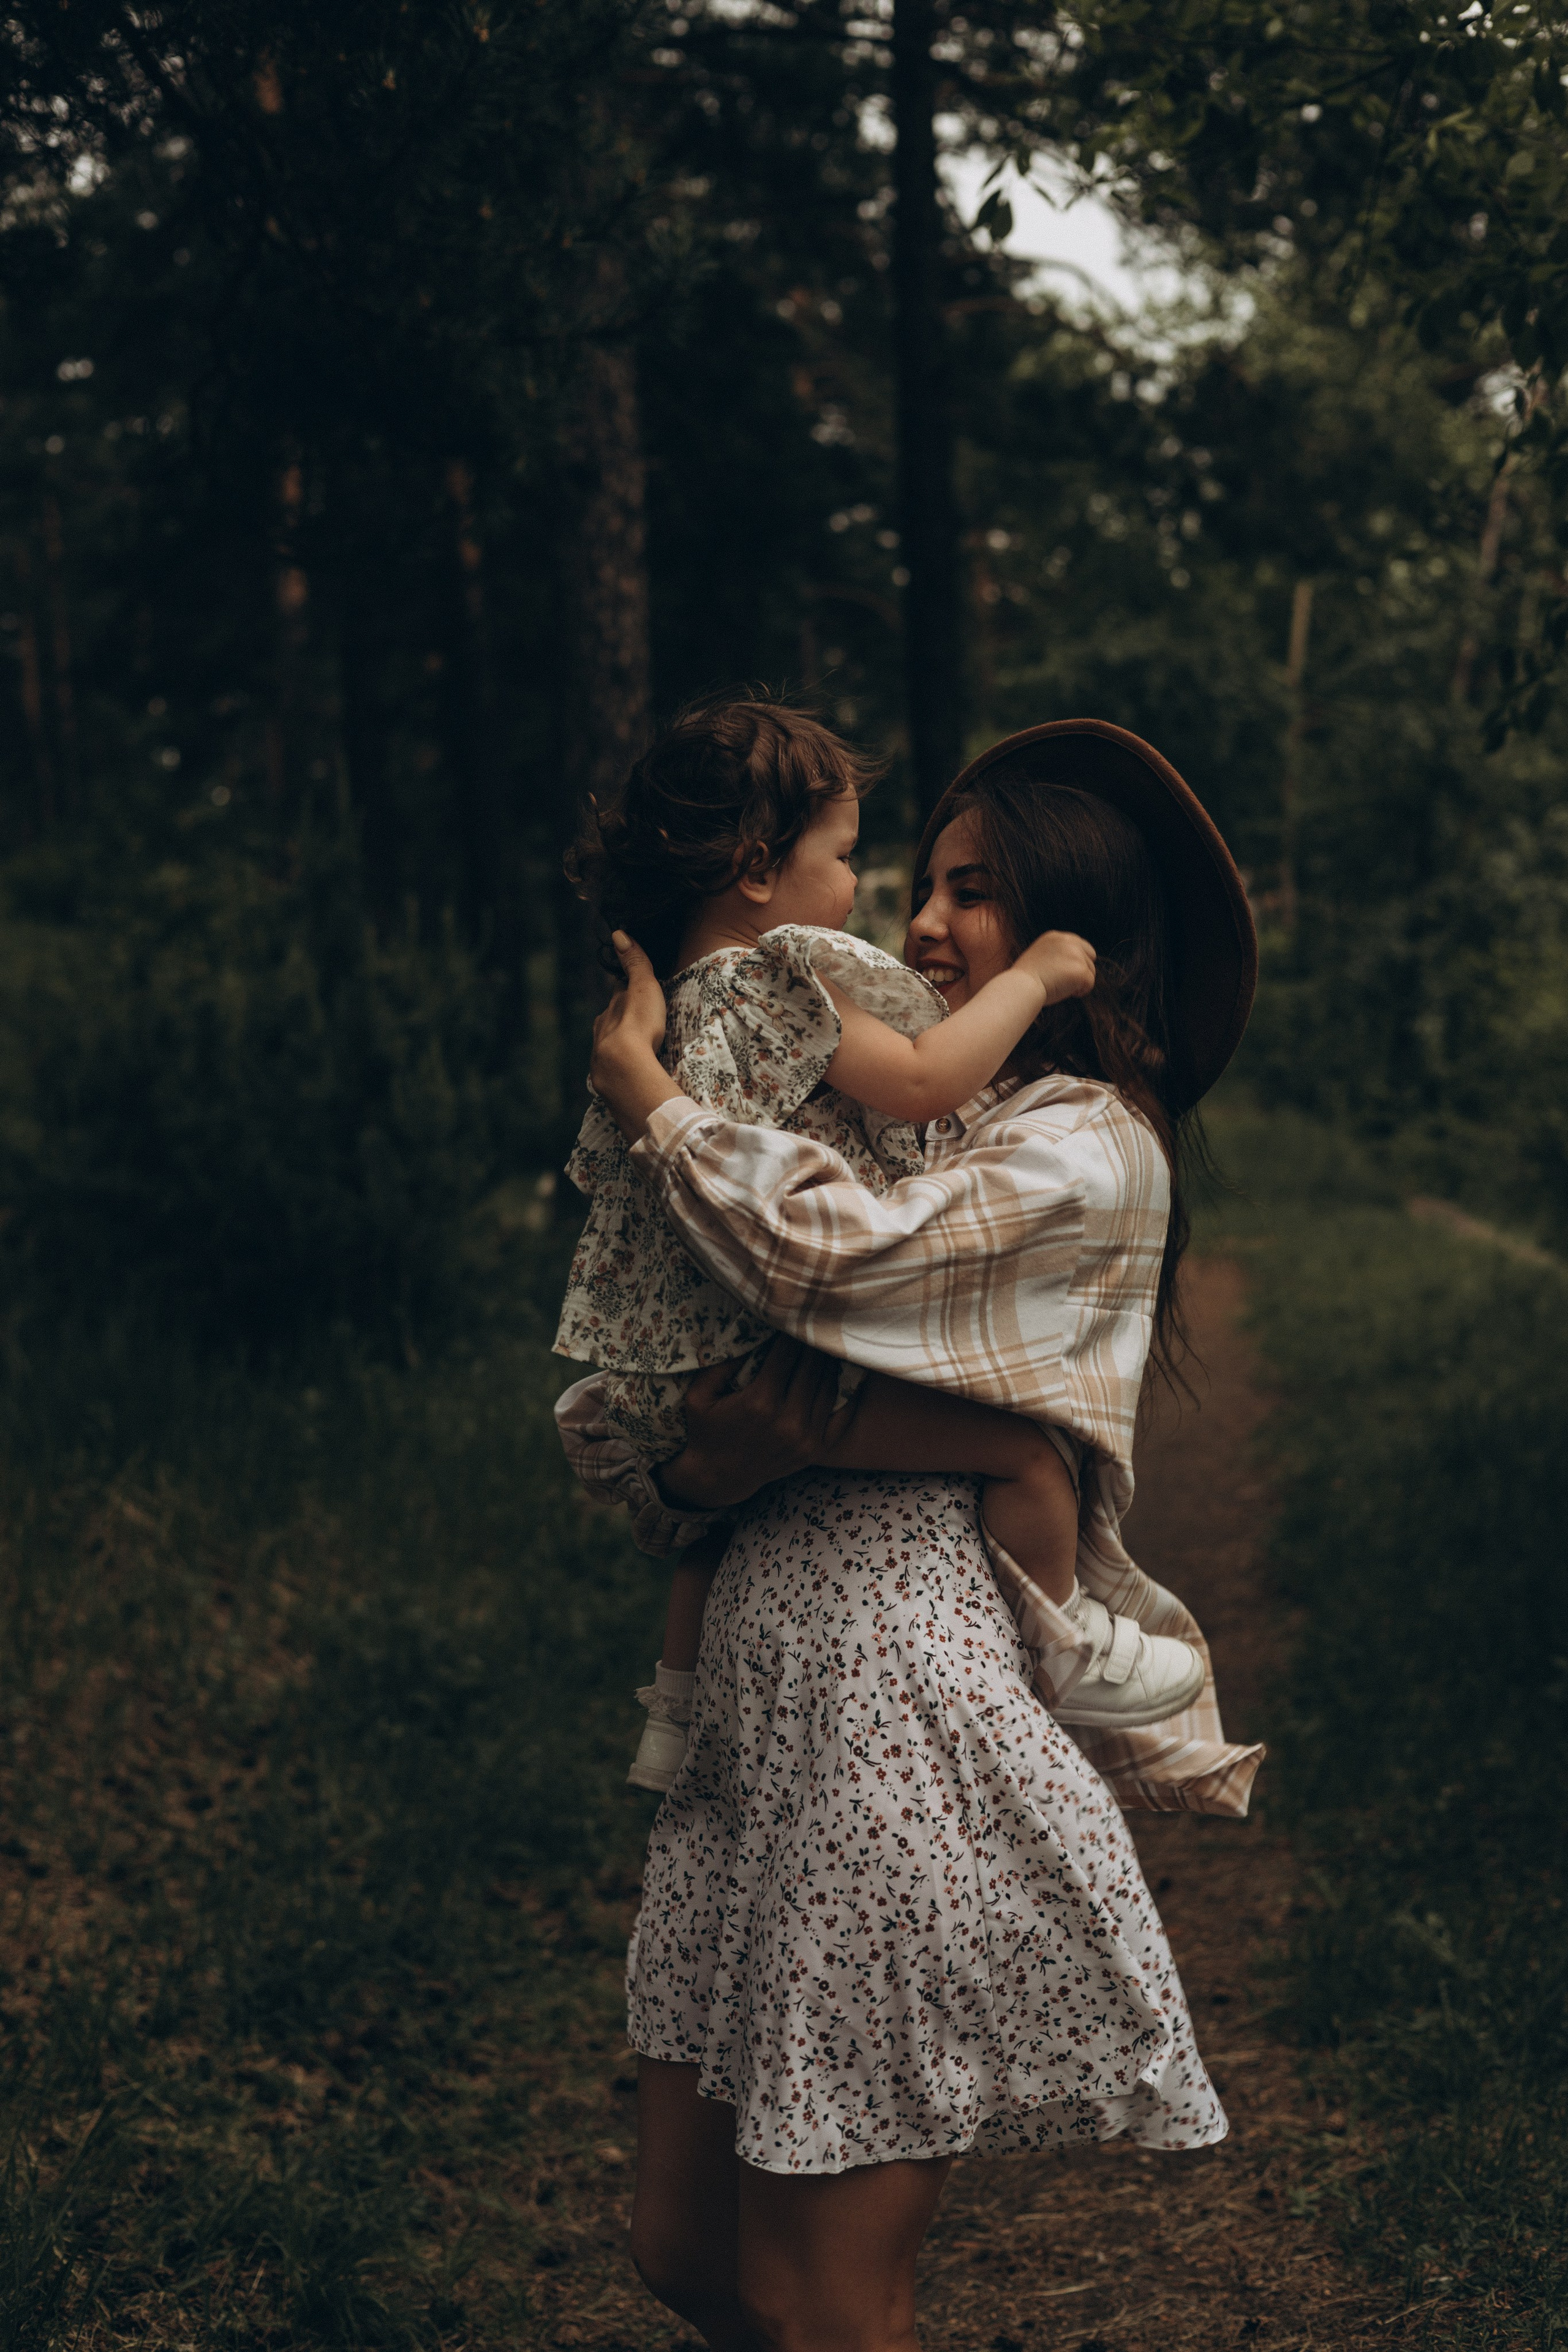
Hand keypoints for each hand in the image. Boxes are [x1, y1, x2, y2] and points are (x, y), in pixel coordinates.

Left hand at [590, 931, 666, 1071]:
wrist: (623, 1068)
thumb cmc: (638, 1024)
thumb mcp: (642, 987)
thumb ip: (634, 963)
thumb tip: (618, 933)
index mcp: (611, 1009)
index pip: (618, 994)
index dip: (624, 990)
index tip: (629, 986)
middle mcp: (602, 1029)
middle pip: (611, 1019)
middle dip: (619, 1017)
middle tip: (633, 1019)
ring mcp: (602, 1054)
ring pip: (609, 1044)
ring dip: (618, 1043)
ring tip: (630, 1047)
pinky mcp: (606, 1078)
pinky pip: (612, 1068)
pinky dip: (619, 1066)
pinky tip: (625, 1071)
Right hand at [656, 1337, 854, 1510]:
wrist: (720, 1477)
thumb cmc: (707, 1430)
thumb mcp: (698, 1395)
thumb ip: (718, 1365)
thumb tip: (744, 1334)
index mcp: (758, 1402)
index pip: (787, 1354)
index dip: (793, 1332)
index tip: (797, 1314)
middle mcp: (786, 1420)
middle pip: (812, 1367)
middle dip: (815, 1343)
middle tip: (818, 1322)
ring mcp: (805, 1438)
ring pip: (829, 1387)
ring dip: (830, 1363)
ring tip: (829, 1344)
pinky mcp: (815, 1450)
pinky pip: (842, 1417)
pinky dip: (848, 1395)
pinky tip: (849, 1375)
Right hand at [1013, 929, 1096, 1006]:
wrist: (1022, 986)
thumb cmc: (1025, 978)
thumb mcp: (1039, 956)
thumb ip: (1056, 954)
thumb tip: (1070, 964)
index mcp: (1055, 937)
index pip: (1080, 945)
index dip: (1076, 961)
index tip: (1065, 972)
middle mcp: (1068, 941)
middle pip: (1090, 957)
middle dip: (1081, 970)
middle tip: (1065, 981)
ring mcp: (1076, 955)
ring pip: (1091, 971)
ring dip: (1079, 982)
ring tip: (1061, 986)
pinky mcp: (1081, 970)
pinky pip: (1090, 984)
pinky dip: (1080, 991)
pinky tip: (1065, 992)